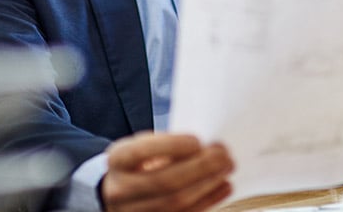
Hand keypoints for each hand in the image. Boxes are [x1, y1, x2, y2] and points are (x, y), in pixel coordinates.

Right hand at [100, 132, 233, 211]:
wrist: (116, 191)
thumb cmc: (137, 163)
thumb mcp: (141, 146)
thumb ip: (165, 145)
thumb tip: (203, 146)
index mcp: (117, 160)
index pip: (141, 152)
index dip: (170, 146)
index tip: (197, 141)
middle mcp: (120, 189)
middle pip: (164, 181)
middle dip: (199, 167)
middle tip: (223, 155)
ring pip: (176, 203)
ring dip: (207, 185)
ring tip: (226, 169)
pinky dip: (208, 201)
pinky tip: (223, 187)